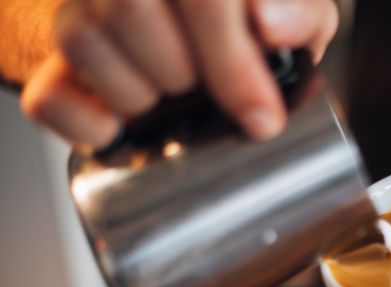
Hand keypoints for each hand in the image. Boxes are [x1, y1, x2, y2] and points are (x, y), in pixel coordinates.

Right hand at [20, 0, 337, 147]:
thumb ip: (301, 15)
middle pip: (130, 8)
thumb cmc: (258, 23)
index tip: (260, 117)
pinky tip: (121, 127)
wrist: (218, 42)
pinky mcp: (58, 62)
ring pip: (81, 40)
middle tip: (206, 89)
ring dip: (138, 92)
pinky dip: (84, 123)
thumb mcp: (298, 14)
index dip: (231, 63)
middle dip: (182, 71)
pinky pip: (46, 94)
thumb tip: (274, 25)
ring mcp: (82, 12)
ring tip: (171, 95)